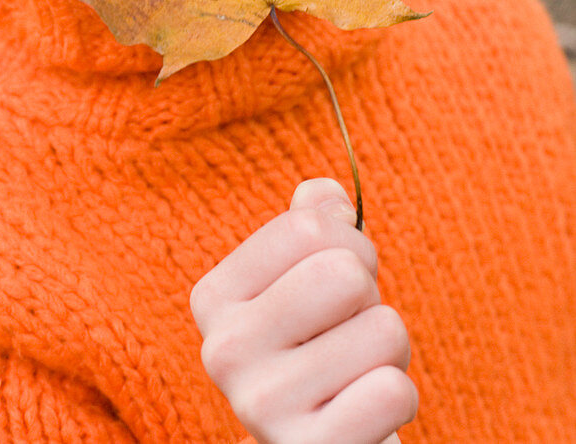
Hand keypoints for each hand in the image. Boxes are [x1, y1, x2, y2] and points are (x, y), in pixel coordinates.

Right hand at [190, 178, 416, 443]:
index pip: (306, 227)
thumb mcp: (303, 280)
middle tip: (351, 325)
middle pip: (344, 274)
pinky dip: (397, 395)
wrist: (313, 442)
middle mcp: (223, 350)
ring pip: (383, 330)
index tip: (340, 276)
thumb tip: (325, 193)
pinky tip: (363, 409)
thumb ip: (308, 225)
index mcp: (214, 296)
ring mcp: (262, 406)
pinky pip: (393, 391)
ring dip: (390, 349)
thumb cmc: (316, 347)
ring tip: (356, 370)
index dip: (348, 242)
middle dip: (369, 294)